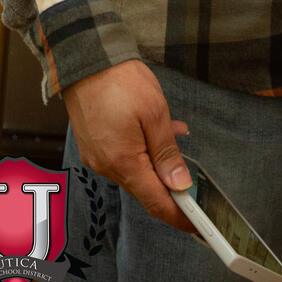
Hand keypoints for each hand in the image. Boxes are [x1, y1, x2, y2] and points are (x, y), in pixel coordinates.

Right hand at [63, 59, 193, 229]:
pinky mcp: (94, 144)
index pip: (155, 201)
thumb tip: (180, 184)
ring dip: (156, 159)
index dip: (178, 214)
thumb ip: (167, 151)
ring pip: (134, 168)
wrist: (86, 59)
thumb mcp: (154, 113)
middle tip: (193, 177)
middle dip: (169, 183)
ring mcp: (97, 156)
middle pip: (144, 186)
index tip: (196, 223)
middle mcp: (106, 166)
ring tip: (175, 133)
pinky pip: (123, 155)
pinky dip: (141, 148)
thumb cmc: (120, 81)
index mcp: (123, 162)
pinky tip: (153, 129)